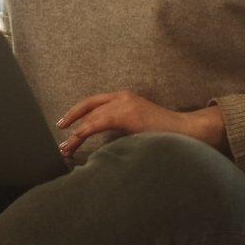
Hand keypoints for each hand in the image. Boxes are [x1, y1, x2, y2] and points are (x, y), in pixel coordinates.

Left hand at [55, 90, 229, 162]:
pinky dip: (84, 131)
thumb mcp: (138, 126)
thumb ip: (121, 127)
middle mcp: (122, 97)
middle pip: (88, 105)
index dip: (78, 112)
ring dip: (76, 133)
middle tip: (59, 131)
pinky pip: (98, 122)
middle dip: (71, 118)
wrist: (185, 130)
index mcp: (124, 98)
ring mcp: (124, 104)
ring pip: (91, 116)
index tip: (66, 124)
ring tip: (65, 147)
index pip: (94, 103)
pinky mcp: (127, 113)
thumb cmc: (164, 134)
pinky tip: (76, 139)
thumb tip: (105, 142)